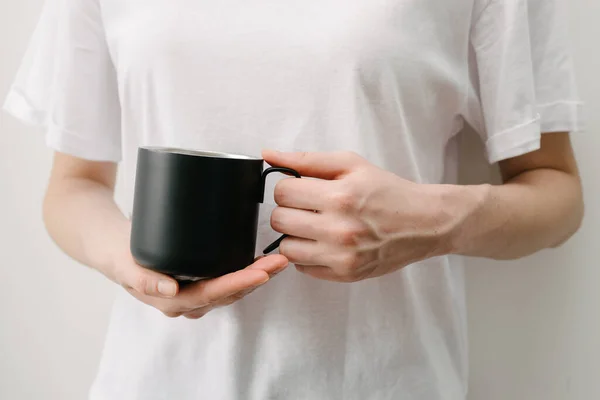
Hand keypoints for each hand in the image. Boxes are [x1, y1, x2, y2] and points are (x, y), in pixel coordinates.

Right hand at [109, 242, 287, 317]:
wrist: (109, 245)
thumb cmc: (118, 253)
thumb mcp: (124, 264)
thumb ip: (143, 279)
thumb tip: (169, 289)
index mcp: (171, 301)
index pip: (212, 294)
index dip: (238, 284)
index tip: (261, 272)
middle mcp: (186, 301)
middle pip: (228, 292)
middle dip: (257, 278)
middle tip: (280, 261)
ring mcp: (193, 291)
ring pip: (232, 288)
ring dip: (257, 275)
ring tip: (279, 260)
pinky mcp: (198, 279)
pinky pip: (227, 280)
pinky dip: (246, 270)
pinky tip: (262, 261)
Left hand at [263, 150, 467, 282]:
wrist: (424, 223)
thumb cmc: (388, 191)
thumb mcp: (351, 164)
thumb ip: (308, 160)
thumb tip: (268, 154)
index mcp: (340, 196)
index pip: (282, 192)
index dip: (288, 187)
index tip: (301, 189)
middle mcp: (338, 229)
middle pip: (279, 220)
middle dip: (288, 210)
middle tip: (306, 207)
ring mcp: (341, 256)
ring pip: (286, 248)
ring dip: (295, 235)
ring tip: (314, 225)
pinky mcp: (344, 274)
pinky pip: (302, 268)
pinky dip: (307, 255)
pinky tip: (324, 242)